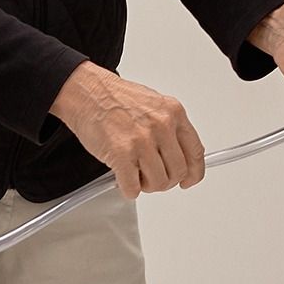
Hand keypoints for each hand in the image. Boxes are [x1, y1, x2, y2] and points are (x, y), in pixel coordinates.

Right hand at [50, 62, 204, 199]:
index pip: (196, 152)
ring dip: (146, 185)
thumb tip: (180, 153)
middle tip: (152, 176)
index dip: (194, 173)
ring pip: (158, 183)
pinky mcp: (121, 154)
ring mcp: (142, 140)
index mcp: (174, 113)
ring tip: (136, 173)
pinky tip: (123, 178)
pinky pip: (133, 188)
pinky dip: (129, 189)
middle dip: (165, 180)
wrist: (88, 93)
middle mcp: (162, 126)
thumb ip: (171, 128)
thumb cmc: (117, 99)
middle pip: (178, 172)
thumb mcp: (156, 105)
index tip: (188, 181)